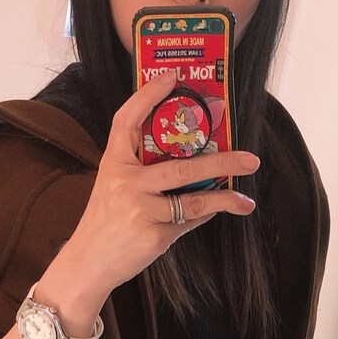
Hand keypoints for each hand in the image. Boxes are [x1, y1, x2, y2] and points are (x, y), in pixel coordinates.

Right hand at [37, 70, 259, 330]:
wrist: (88, 262)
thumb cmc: (106, 221)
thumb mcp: (115, 186)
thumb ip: (143, 170)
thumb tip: (194, 155)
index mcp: (114, 162)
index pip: (127, 120)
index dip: (148, 95)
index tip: (173, 75)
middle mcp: (127, 182)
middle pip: (179, 165)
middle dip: (220, 161)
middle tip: (249, 159)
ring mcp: (141, 209)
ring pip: (193, 199)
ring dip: (225, 197)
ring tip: (245, 199)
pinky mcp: (154, 234)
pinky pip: (189, 220)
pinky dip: (206, 214)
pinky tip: (222, 211)